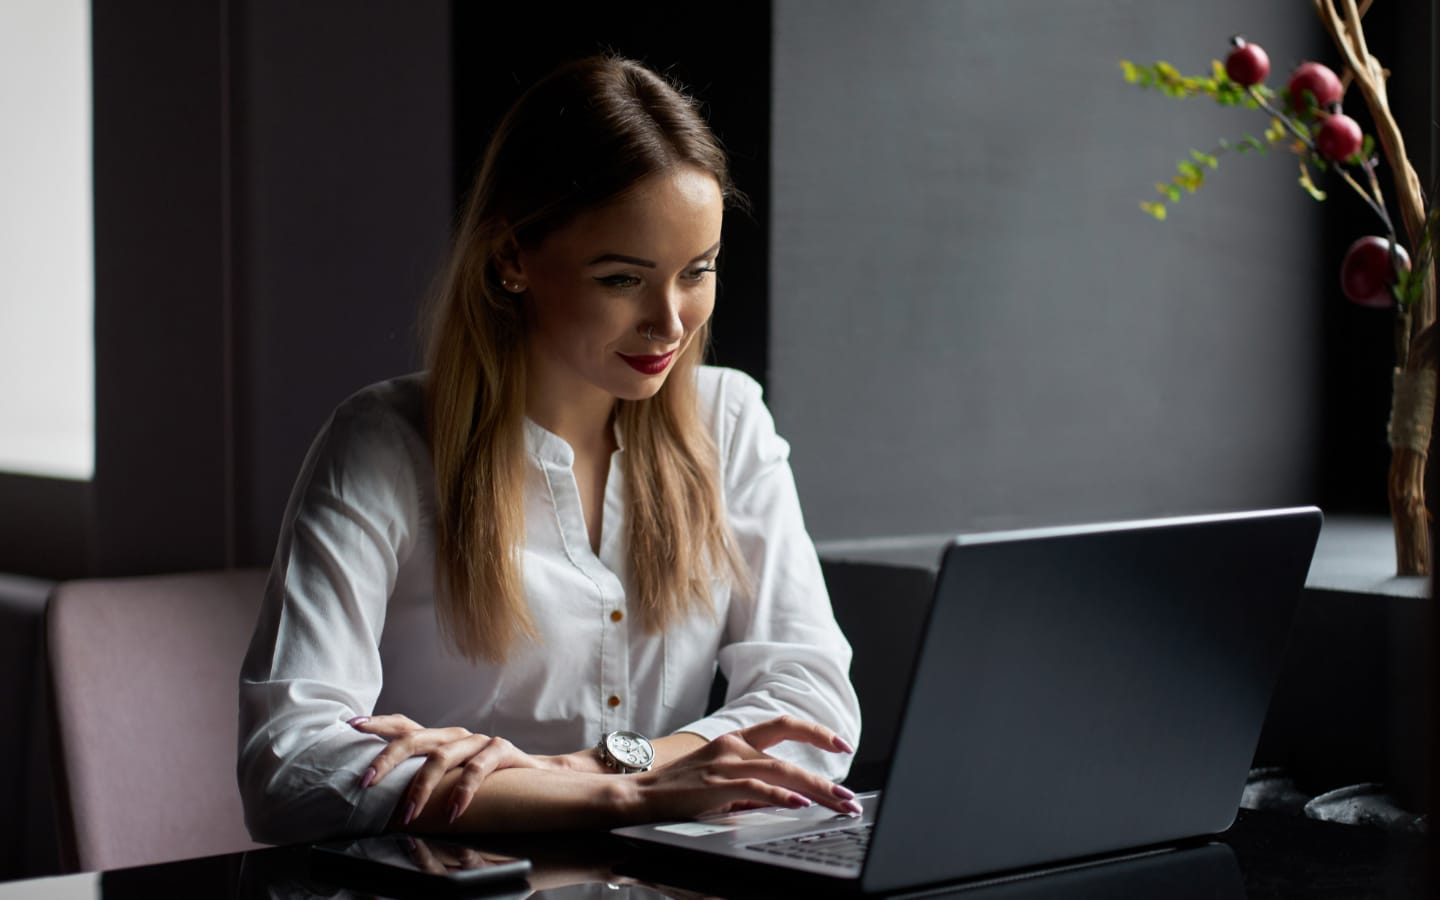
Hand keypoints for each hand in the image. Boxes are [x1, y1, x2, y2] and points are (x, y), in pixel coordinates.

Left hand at [350, 714, 544, 824]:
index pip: (403, 725)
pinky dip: (462, 792)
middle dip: (386, 760)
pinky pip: (476, 770)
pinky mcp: (500, 750)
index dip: (378, 723)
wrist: (536, 777)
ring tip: (409, 814)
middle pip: (414, 739)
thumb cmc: (486, 781)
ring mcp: (477, 741)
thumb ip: (425, 778)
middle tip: (366, 782)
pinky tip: (453, 813)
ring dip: (421, 788)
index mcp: (439, 739)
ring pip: (441, 757)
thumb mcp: (451, 777)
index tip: (352, 725)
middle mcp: (455, 735)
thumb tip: (384, 796)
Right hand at [630, 715, 858, 820]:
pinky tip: (800, 804)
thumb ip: (750, 784)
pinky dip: (781, 796)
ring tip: (839, 804)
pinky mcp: (717, 785)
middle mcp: (733, 746)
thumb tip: (785, 797)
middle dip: (825, 771)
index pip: (782, 725)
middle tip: (849, 795)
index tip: (841, 743)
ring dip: (816, 789)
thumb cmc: (678, 791)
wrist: (638, 795)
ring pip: (781, 771)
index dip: (815, 731)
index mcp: (735, 740)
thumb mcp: (719, 780)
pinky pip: (757, 789)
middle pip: (789, 751)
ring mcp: (725, 764)